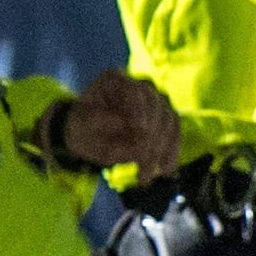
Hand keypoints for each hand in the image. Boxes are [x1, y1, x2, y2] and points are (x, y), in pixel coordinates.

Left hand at [52, 71, 180, 182]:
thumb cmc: (83, 128)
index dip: (140, 109)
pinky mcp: (166, 118)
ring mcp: (156, 101)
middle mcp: (139, 86)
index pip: (134, 90)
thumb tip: (121, 122)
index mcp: (114, 80)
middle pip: (157, 106)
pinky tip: (166, 170)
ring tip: (146, 175)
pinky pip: (175, 133)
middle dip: (152, 137)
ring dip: (163, 150)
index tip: (141, 130)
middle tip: (141, 163)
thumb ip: (96, 121)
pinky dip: (172, 152)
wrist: (89, 137)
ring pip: (170, 120)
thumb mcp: (80, 125)